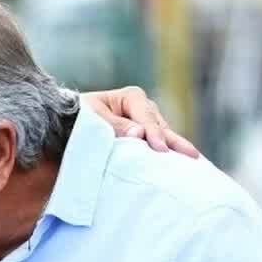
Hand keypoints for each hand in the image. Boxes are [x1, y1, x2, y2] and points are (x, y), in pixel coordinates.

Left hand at [81, 86, 201, 157]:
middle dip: (175, 142)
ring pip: (164, 136)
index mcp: (132, 97)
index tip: (160, 149)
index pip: (146, 118)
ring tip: (192, 162)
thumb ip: (115, 126)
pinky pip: (159, 145)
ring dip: (174, 149)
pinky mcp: (146, 136)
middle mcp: (144, 107)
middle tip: (192, 155)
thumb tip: (140, 133)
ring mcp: (148, 122)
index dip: (154, 134)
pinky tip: (180, 164)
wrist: (69, 123)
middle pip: (161, 126)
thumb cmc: (80, 117)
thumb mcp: (93, 119)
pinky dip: (168, 153)